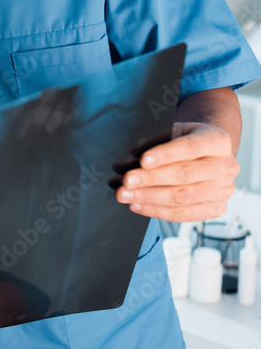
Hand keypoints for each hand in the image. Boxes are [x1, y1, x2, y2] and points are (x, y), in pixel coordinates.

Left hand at [115, 122, 238, 221]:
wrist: (208, 156)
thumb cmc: (184, 143)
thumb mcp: (170, 134)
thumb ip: (150, 146)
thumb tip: (124, 165)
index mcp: (217, 141)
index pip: (189, 147)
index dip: (165, 154)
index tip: (142, 160)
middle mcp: (226, 166)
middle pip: (184, 175)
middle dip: (150, 179)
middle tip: (125, 180)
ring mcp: (223, 190)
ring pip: (181, 197)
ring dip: (148, 197)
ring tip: (123, 194)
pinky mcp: (216, 209)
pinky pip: (182, 214)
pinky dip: (155, 210)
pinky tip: (135, 205)